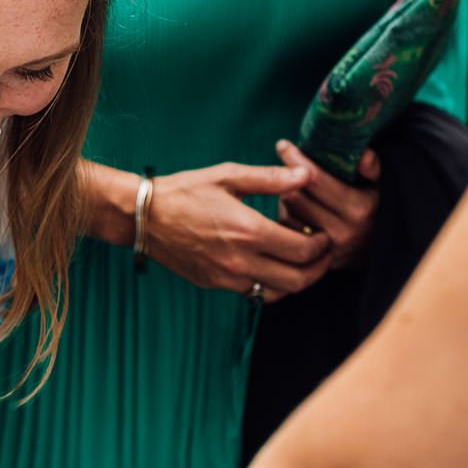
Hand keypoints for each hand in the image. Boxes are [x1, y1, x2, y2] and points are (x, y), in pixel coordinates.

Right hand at [145, 161, 333, 299]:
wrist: (142, 217)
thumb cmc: (185, 190)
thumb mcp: (228, 175)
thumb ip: (271, 178)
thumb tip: (306, 175)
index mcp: (248, 231)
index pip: (303, 250)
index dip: (322, 245)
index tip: (324, 235)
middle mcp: (240, 260)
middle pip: (297, 280)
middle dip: (318, 268)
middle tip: (323, 253)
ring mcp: (226, 277)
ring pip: (278, 293)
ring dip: (296, 280)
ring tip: (299, 261)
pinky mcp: (214, 284)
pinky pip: (253, 293)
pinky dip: (270, 285)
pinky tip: (270, 265)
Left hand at [276, 141, 380, 270]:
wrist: (380, 252)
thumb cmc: (376, 208)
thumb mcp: (382, 186)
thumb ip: (374, 168)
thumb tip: (364, 156)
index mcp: (357, 209)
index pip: (315, 180)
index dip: (296, 159)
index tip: (283, 145)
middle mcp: (340, 231)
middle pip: (295, 196)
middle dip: (288, 178)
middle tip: (288, 166)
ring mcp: (325, 249)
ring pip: (288, 213)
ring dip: (285, 197)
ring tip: (295, 187)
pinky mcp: (313, 261)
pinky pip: (287, 231)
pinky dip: (286, 216)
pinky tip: (296, 208)